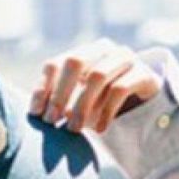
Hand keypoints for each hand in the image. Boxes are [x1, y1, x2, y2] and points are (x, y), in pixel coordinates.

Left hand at [29, 39, 162, 135]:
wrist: (145, 102)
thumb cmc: (103, 102)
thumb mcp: (79, 99)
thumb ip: (59, 101)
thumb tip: (34, 114)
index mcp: (82, 52)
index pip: (56, 63)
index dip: (44, 87)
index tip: (36, 114)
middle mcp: (103, 49)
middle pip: (75, 62)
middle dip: (61, 94)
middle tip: (53, 122)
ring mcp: (126, 57)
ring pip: (97, 76)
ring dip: (82, 105)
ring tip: (74, 129)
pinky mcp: (143, 73)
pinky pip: (120, 89)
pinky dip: (106, 111)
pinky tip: (100, 129)